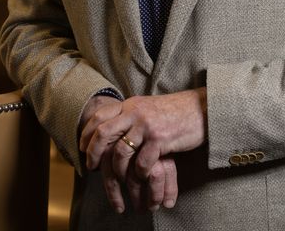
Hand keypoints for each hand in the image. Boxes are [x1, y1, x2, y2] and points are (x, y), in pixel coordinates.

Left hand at [80, 88, 206, 212]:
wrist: (202, 109)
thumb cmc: (175, 112)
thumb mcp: (147, 107)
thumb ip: (130, 115)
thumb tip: (112, 127)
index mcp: (130, 104)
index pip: (99, 116)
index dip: (86, 133)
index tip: (82, 147)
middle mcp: (135, 112)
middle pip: (103, 133)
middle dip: (93, 152)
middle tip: (92, 166)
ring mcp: (147, 126)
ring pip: (121, 151)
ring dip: (117, 169)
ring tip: (118, 178)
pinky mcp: (160, 140)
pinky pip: (142, 162)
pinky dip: (138, 173)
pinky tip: (141, 176)